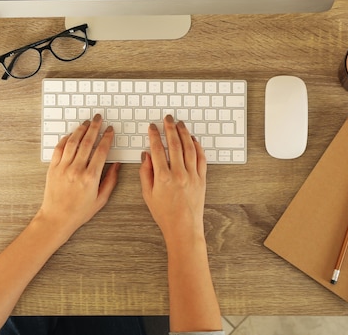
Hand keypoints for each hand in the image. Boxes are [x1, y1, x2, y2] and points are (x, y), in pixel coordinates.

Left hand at [39, 114, 120, 236]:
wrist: (57, 218)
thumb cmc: (79, 211)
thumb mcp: (101, 199)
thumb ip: (111, 180)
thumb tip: (117, 164)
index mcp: (90, 177)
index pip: (101, 151)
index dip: (107, 138)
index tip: (110, 130)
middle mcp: (76, 170)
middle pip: (87, 142)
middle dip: (95, 127)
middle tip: (98, 118)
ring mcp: (63, 168)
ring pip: (72, 142)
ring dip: (80, 130)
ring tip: (86, 123)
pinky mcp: (53, 168)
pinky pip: (59, 148)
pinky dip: (65, 139)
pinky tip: (71, 135)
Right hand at [139, 115, 206, 240]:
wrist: (183, 227)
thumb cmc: (164, 214)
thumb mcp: (148, 194)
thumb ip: (145, 173)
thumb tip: (146, 155)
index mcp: (163, 178)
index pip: (157, 149)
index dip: (154, 135)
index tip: (152, 127)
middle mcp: (179, 174)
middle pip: (175, 144)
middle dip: (170, 128)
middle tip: (168, 119)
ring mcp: (192, 176)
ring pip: (189, 148)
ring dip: (184, 133)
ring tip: (180, 124)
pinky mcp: (202, 179)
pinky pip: (201, 158)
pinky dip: (197, 146)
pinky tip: (193, 140)